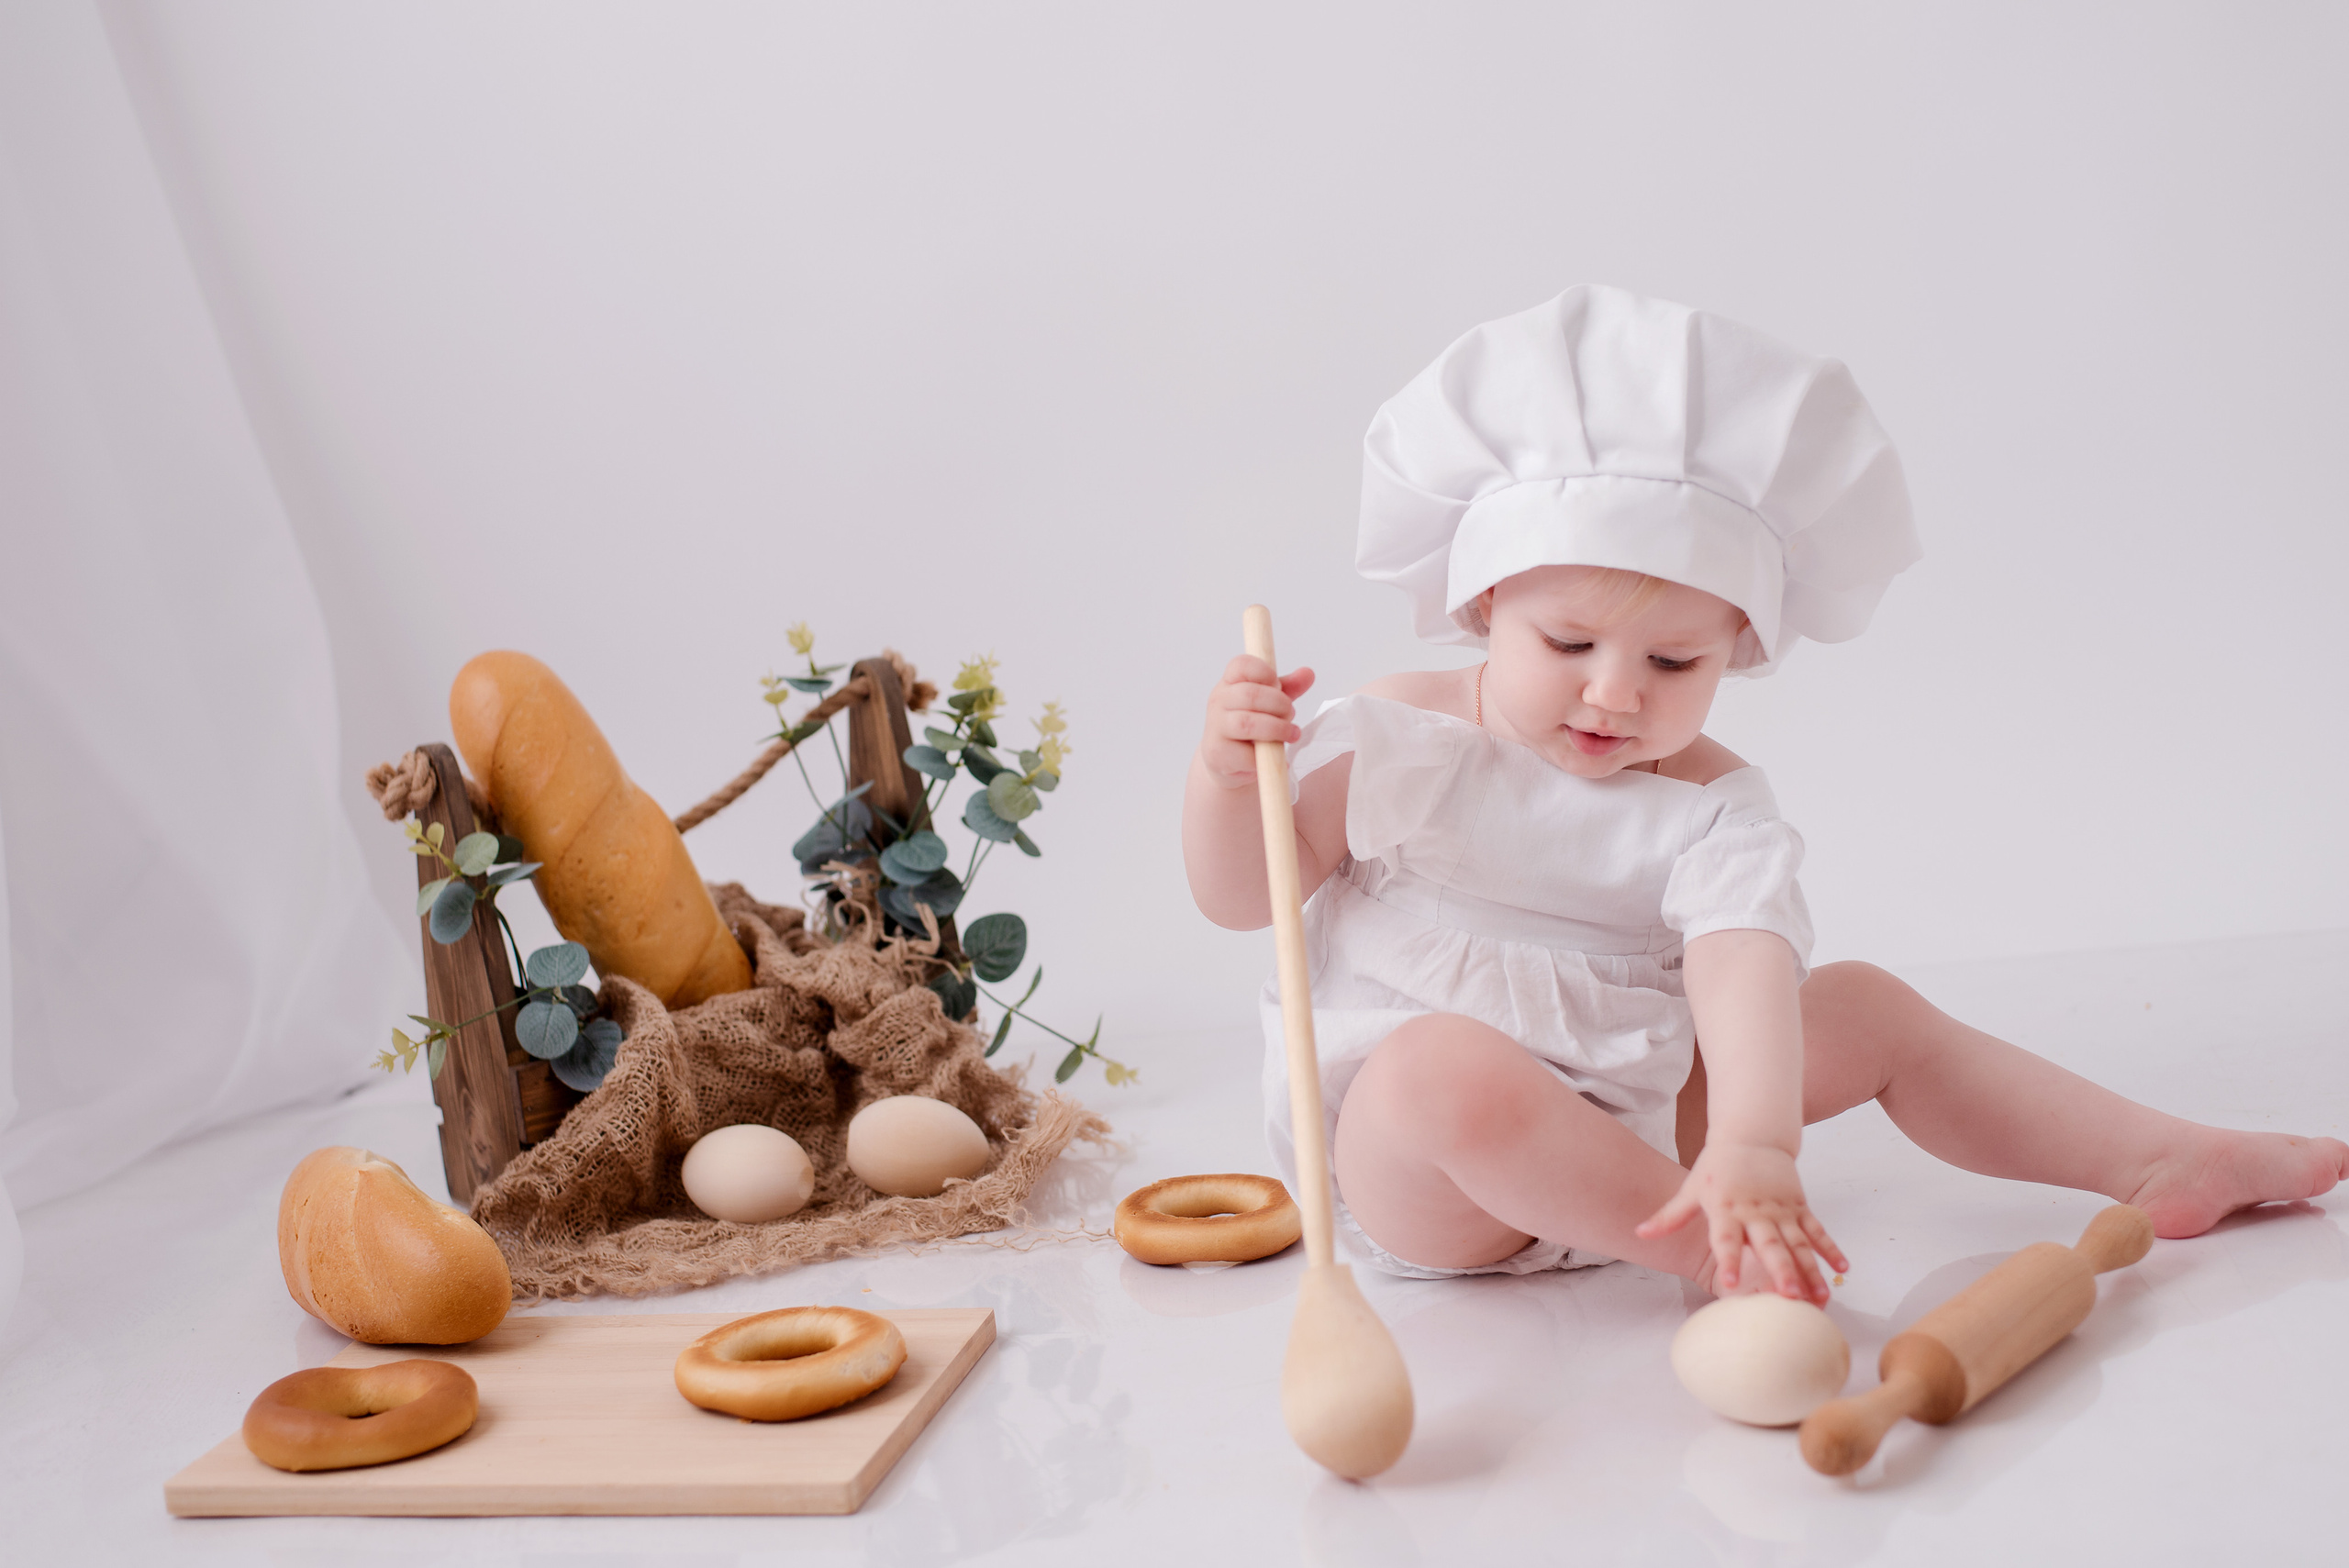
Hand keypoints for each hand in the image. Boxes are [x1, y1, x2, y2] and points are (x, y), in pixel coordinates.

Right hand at [1198, 655, 1314, 789]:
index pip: (1241, 665)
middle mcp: (1218, 701)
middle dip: (1279, 704)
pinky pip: (1247, 753)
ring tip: (1291, 734)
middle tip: (1290, 714)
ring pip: (1248, 723)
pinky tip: (1276, 755)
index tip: (1278, 685)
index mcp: (1229, 682)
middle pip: (1250, 694)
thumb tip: (1308, 673)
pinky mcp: (1219, 753)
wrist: (1227, 760)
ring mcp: (1216, 727)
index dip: (1264, 672)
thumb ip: (1288, 688)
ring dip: (1277, 729)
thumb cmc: (1250, 726)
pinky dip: (1267, 755)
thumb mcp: (1270, 703)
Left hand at [1635, 1142, 1847, 1302]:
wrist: (1750, 1136)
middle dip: (1781, 1272)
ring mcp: (1781, 1210)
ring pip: (1799, 1243)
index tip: (1728, 1285)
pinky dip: (1830, 1249)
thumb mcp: (1690, 1190)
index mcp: (1726, 1210)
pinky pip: (1817, 1231)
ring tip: (1822, 1296)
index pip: (1725, 1240)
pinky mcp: (1800, 1206)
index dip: (1728, 1262)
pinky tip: (1842, 1270)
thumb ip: (1668, 1216)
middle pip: (1770, 1246)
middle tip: (1790, 1297)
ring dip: (1811, 1270)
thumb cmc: (1716, 1167)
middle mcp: (1756, 1213)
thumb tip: (1638, 1233)